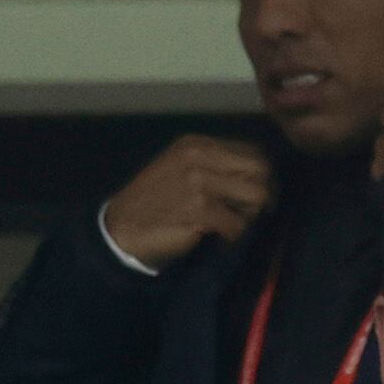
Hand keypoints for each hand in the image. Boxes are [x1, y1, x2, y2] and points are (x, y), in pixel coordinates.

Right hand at [101, 135, 273, 270]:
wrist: (122, 227)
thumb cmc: (153, 202)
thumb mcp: (180, 168)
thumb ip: (212, 166)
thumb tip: (255, 177)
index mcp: (197, 145)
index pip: (251, 151)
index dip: (260, 175)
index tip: (255, 195)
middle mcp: (199, 157)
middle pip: (260, 170)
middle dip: (261, 194)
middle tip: (248, 212)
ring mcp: (199, 182)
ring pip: (256, 195)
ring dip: (250, 215)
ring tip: (232, 224)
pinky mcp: (199, 210)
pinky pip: (238, 224)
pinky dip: (233, 236)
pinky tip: (219, 238)